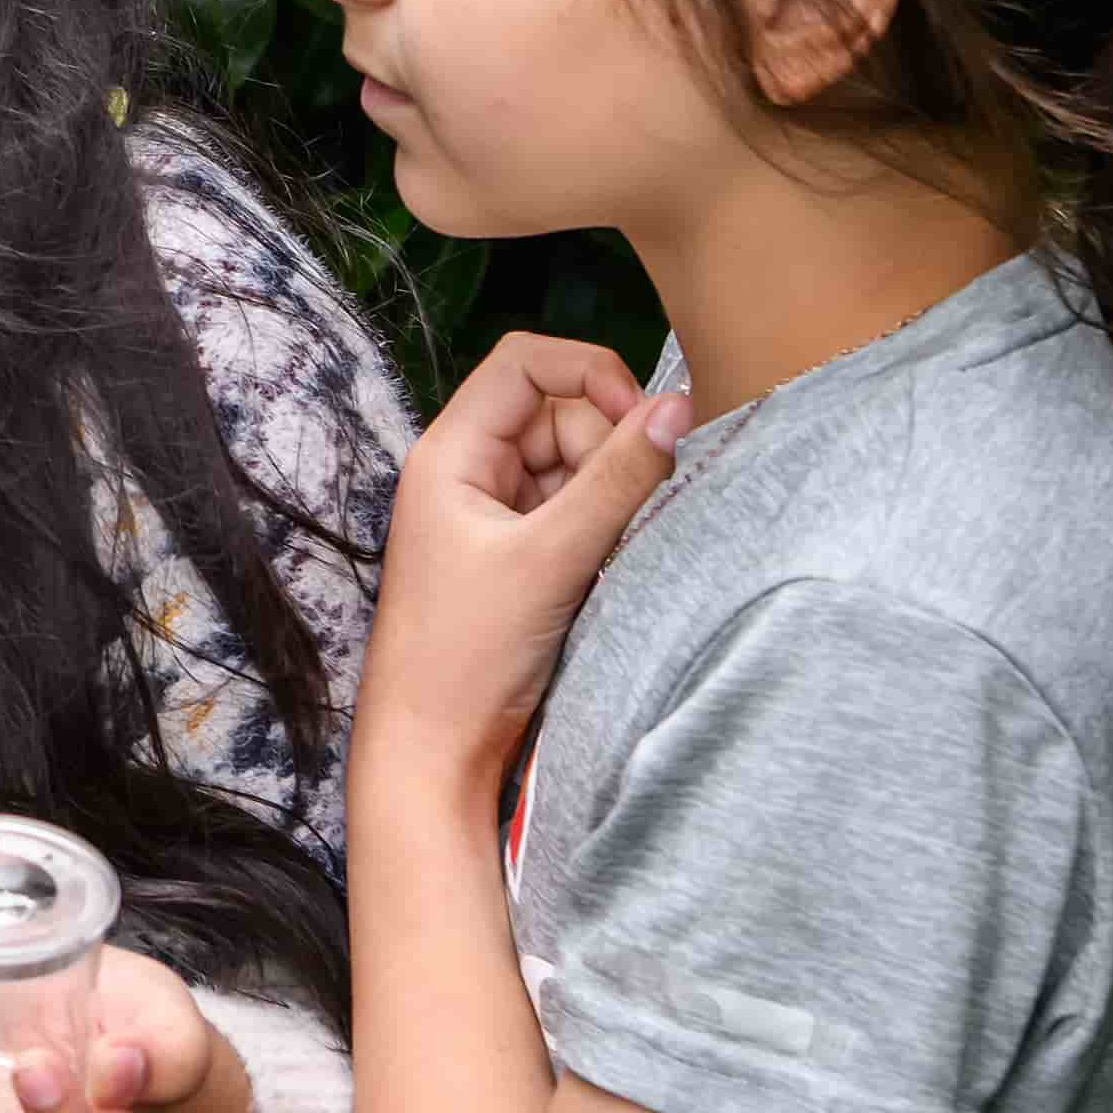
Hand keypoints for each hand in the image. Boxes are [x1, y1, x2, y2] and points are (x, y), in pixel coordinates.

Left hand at [359, 331, 686, 811]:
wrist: (434, 750)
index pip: (526, 363)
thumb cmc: (465, 658)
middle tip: (617, 518)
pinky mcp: (518, 554)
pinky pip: (575, 512)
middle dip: (606, 452)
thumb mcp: (553, 558)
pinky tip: (599, 573)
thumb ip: (619, 480)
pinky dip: (601, 530)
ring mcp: (493, 514)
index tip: (642, 423)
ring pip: (577, 465)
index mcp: (451, 454)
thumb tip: (678, 410)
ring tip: (600, 558)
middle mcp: (467, 473)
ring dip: (608, 497)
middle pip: (561, 413)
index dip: (591, 375)